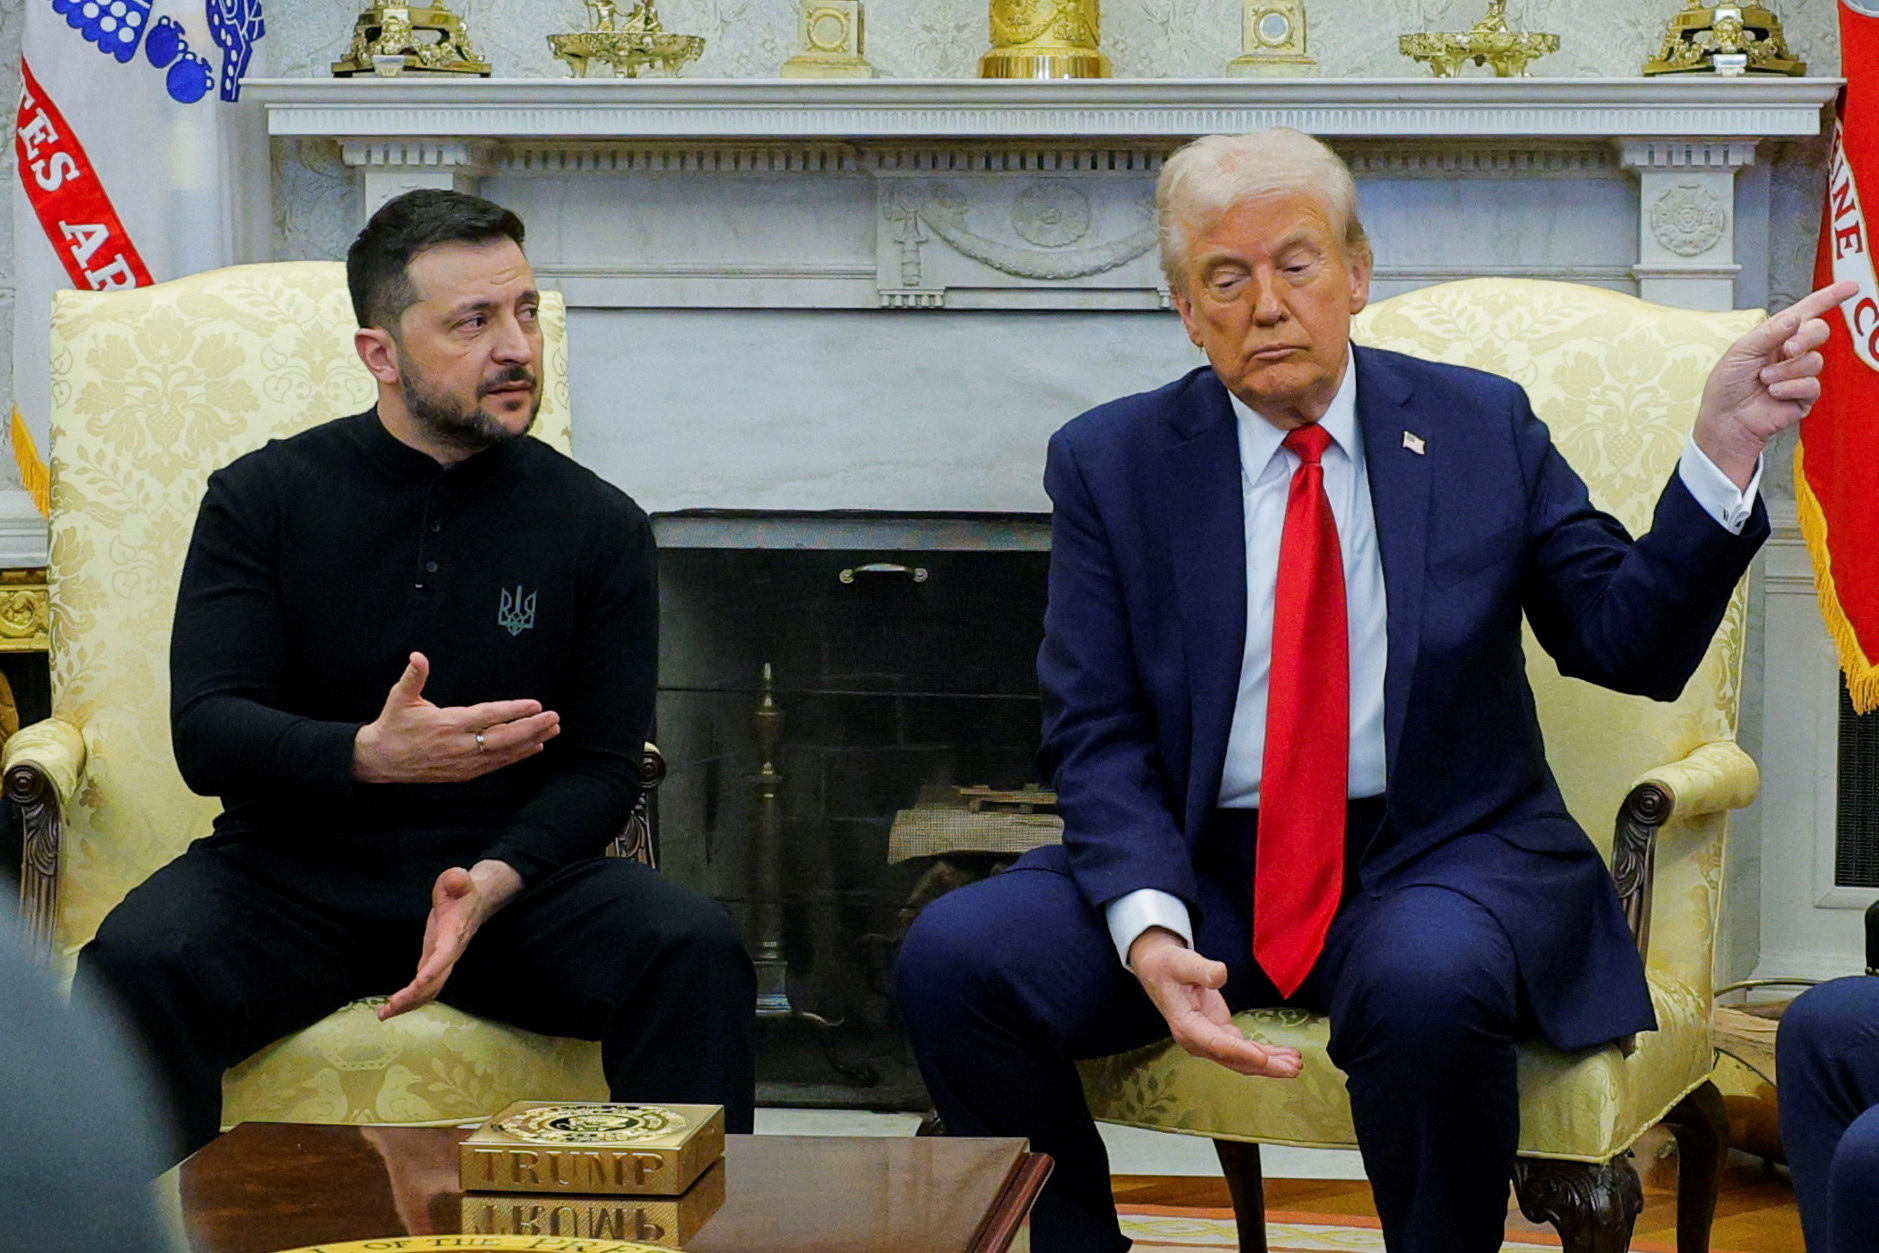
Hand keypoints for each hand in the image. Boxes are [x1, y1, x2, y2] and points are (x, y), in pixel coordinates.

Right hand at [352, 652, 559, 783]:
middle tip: (554, 718)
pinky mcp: (463, 774)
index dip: (513, 711)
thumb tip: (418, 656)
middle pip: (503, 738)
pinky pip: (496, 765)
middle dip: (532, 728)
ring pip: (504, 753)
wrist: (380, 761)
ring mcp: (463, 763)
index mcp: (448, 724)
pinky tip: (534, 747)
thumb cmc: (393, 725)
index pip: (488, 717)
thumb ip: (413, 677)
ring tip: (553, 730)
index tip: (535, 704)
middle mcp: (459, 746)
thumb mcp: (399, 698)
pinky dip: (517, 756)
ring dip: (531, 741)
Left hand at [379, 859, 523, 1019]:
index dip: (433, 970)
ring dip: (409, 1004)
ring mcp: (442, 960)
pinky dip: (410, 1000)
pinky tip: (392, 1007)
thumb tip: (456, 879)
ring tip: (384, 1014)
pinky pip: (424, 987)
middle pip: (436, 981)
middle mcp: (450, 952)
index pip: (444, 955)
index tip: (418, 982)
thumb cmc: (463, 890)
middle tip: (390, 1007)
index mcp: (454, 934)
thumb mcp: (459, 879)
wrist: (476, 900)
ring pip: (430, 990)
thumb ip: (456, 879)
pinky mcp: (433, 962)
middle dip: (414, 996)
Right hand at [1129, 928, 1302, 1077]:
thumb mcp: (1182, 962)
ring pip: (1242, 1060)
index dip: (1241, 1052)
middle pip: (1234, 1060)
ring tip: (1296, 1065)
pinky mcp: (1220, 1034)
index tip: (1263, 1057)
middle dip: (1264, 1066)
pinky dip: (1266, 1054)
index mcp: (1186, 1026)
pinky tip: (1286, 1055)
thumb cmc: (1168, 966)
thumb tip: (1220, 974)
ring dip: (1270, 1064)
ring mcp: (1210, 1040)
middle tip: (1292, 1069)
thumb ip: (1201, 969)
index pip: (1216, 1044)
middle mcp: (1198, 1040)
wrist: (1159, 970)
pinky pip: (1245, 1050)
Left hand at [1694, 280, 1861, 488]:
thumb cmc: (1727, 386)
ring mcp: (1800, 374)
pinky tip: (1774, 393)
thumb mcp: (1740, 352)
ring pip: (1814, 360)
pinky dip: (1790, 387)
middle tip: (1787, 349)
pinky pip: (1812, 385)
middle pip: (1819, 331)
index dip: (1829, 298)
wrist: (1725, 420)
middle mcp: (1791, 352)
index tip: (1850, 287)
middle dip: (1805, 338)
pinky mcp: (1804, 396)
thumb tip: (1795, 318)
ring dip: (1786, 370)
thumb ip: (1768, 333)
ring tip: (1764, 380)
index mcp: (1776, 336)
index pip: (1806, 312)